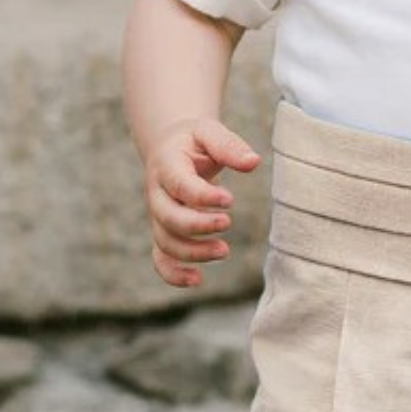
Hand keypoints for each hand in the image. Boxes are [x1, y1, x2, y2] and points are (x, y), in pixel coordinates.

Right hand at [143, 118, 261, 288]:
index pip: (179, 185)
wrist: (169, 147)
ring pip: (166, 242)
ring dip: (193, 252)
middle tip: (227, 222)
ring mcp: (158, 216)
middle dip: (198, 225)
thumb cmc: (194, 140)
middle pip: (168, 218)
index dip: (202, 196)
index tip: (229, 199)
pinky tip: (197, 280)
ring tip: (224, 250)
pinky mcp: (163, 231)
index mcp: (166, 165)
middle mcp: (157, 193)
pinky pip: (160, 259)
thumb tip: (253, 162)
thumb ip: (229, 145)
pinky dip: (173, 274)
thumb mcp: (209, 130)